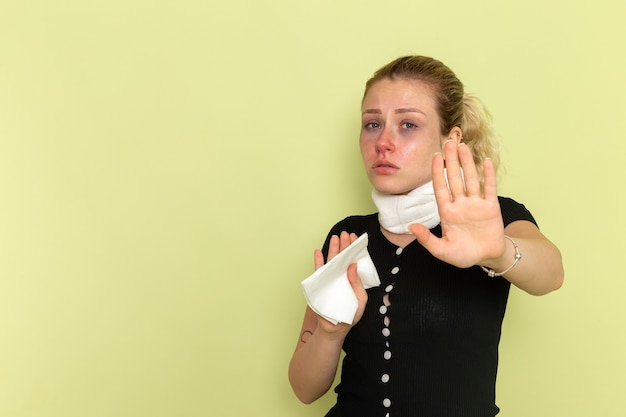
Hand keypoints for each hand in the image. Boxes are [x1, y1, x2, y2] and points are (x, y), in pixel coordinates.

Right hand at [312, 231, 367, 334]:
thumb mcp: (360, 299)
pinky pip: (318, 272)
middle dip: (344, 245)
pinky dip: (318, 262)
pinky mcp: (320, 285)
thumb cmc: (350, 315)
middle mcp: (341, 277)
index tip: (354, 238)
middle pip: (342, 258)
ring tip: (335, 238)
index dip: (353, 249)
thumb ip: (357, 283)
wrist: (336, 328)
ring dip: (332, 250)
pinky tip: (319, 252)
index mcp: (351, 279)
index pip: (353, 260)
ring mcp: (330, 280)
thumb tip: (353, 266)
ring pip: (331, 262)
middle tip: (345, 234)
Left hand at [409, 140, 506, 267]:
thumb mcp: (441, 251)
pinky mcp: (491, 207)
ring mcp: (476, 204)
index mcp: (447, 212)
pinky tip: (485, 161)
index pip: (440, 188)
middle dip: (451, 161)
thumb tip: (411, 228)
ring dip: (467, 163)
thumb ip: (427, 240)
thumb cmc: (462, 254)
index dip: (437, 172)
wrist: (486, 258)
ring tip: (462, 146)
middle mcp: (460, 204)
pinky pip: (489, 188)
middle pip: (454, 178)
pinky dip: (487, 175)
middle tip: (448, 142)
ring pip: (470, 179)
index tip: (434, 157)